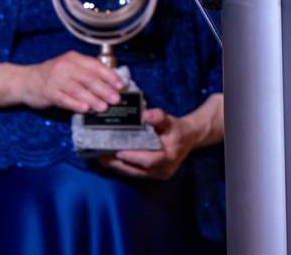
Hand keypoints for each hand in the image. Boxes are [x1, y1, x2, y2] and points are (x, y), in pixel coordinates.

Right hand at [16, 51, 124, 114]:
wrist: (25, 81)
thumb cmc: (53, 76)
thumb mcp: (70, 68)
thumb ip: (87, 74)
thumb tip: (111, 85)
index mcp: (74, 59)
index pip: (96, 66)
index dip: (110, 76)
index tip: (121, 86)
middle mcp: (64, 66)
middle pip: (88, 78)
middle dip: (104, 89)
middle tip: (116, 99)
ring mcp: (55, 79)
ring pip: (77, 89)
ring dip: (92, 99)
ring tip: (103, 107)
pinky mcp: (47, 92)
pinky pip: (63, 99)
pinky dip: (75, 104)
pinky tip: (85, 109)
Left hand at [100, 96, 222, 180]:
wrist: (189, 137)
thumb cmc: (177, 128)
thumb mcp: (170, 120)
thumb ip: (158, 117)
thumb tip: (145, 114)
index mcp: (169, 156)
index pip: (148, 160)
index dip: (132, 157)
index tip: (116, 151)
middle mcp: (164, 169)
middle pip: (138, 170)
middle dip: (119, 164)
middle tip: (101, 157)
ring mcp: (159, 175)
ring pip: (135, 174)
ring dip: (118, 167)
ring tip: (102, 159)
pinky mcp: (154, 176)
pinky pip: (137, 173)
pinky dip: (124, 168)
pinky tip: (112, 161)